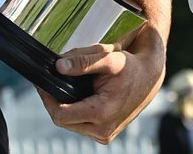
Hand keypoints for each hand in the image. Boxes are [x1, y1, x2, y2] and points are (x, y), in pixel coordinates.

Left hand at [39, 26, 166, 142]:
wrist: (150, 76)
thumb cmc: (131, 66)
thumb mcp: (109, 58)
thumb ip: (83, 61)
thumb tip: (58, 66)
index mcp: (102, 113)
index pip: (60, 114)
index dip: (47, 98)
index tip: (42, 83)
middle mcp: (103, 130)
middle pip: (63, 119)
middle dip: (55, 100)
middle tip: (52, 81)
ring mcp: (104, 134)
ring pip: (70, 123)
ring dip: (65, 106)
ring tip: (67, 86)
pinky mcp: (104, 133)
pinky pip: (80, 124)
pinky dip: (75, 110)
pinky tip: (78, 95)